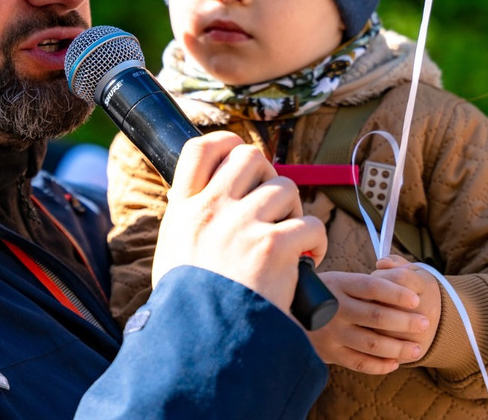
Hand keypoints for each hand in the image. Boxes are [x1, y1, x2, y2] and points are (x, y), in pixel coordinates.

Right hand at [152, 131, 326, 313]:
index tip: (237, 155)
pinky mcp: (275, 246)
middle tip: (272, 206)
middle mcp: (212, 208)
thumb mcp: (172, 252)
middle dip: (268, 176)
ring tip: (290, 240)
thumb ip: (188, 222)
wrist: (202, 343)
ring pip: (285, 188)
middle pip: (250, 157)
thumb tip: (196, 201)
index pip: (200, 148)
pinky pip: (311, 224)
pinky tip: (307, 260)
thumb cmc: (189, 306)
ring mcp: (244, 224)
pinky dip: (315, 242)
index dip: (225, 143)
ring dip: (294, 211)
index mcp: (184, 208)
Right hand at [306, 256, 437, 374]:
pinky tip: (394, 363)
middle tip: (425, 322)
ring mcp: (332, 332)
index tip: (416, 299)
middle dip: (405, 321)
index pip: (372, 287)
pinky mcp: (329, 353)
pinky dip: (379, 365)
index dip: (396, 293)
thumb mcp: (336, 278)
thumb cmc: (322, 293)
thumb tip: (395, 270)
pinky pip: (359, 363)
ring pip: (371, 343)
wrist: (285, 311)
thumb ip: (364, 279)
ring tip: (416, 348)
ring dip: (398, 348)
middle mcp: (334, 308)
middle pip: (376, 316)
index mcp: (338, 284)